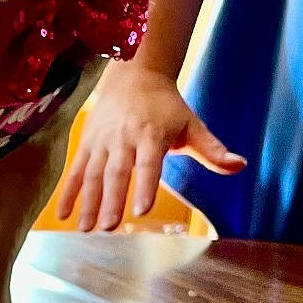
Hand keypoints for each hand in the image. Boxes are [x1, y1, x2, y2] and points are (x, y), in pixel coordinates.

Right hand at [57, 65, 244, 231]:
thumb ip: (212, 150)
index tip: (141, 210)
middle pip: (116, 172)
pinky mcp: (87, 143)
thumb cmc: (167, 106)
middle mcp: (124, 138)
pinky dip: (68, 192)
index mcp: (151, 134)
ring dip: (87, 202)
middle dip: (111, 200)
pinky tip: (61, 216)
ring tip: (85, 229)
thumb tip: (240, 166)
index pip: (148, 164)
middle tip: (108, 227)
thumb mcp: (191, 124)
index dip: (144, 186)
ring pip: (92, 174)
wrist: (134, 74)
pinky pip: (75, 170)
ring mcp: (102, 141)